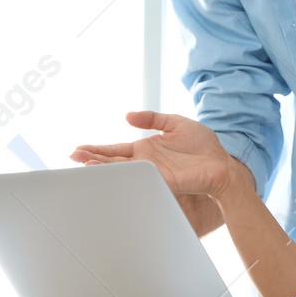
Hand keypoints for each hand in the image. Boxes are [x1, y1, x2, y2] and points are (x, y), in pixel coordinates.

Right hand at [70, 112, 239, 198]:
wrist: (222, 162)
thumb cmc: (203, 145)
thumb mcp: (175, 123)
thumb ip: (152, 118)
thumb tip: (128, 116)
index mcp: (146, 149)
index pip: (116, 150)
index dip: (97, 150)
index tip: (79, 149)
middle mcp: (146, 163)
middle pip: (113, 162)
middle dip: (92, 159)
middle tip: (72, 156)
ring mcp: (153, 173)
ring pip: (122, 171)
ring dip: (103, 169)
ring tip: (83, 166)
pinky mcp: (163, 180)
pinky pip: (140, 179)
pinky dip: (125, 177)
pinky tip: (111, 175)